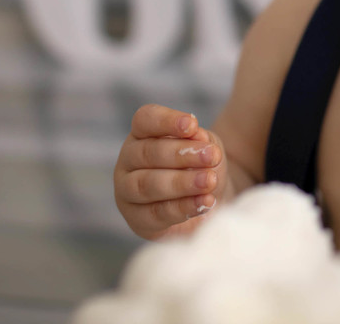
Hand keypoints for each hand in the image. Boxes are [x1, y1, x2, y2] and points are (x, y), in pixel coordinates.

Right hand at [114, 103, 227, 238]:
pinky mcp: (138, 219)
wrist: (210, 198)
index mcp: (141, 133)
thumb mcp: (206, 146)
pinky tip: (205, 201)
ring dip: (181, 182)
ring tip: (209, 180)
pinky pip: (157, 213)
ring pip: (147, 184)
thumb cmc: (202, 165)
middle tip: (212, 156)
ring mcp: (127, 191)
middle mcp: (128, 160)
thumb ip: (201, 141)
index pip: (145, 119)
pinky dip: (184, 207)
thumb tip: (196, 136)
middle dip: (182, 154)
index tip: (192, 124)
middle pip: (148, 153)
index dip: (166, 121)